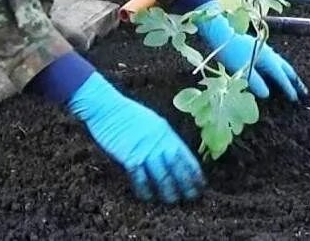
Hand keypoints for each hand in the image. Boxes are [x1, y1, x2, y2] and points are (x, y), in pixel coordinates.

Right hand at [67, 72, 204, 202]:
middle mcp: (159, 143)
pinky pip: (140, 178)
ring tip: (172, 201)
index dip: (195, 172)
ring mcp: (145, 150)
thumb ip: (163, 137)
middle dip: (186, 184)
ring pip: (162, 176)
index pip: (186, 156)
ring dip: (168, 191)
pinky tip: (147, 197)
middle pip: (177, 168)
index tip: (201, 184)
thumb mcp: (153, 122)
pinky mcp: (129, 157)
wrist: (108, 108)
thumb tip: (172, 152)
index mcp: (166, 133)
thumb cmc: (128, 114)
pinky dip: (145, 190)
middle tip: (192, 197)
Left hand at [194, 0, 308, 101]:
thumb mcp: (243, 70)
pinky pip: (275, 60)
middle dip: (295, 81)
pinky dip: (280, 68)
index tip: (295, 98)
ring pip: (282, 63)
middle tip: (304, 91)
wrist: (223, 33)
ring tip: (294, 81)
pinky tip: (276, 69)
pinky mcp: (259, 48)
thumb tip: (267, 94)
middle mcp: (270, 55)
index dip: (288, 88)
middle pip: (286, 69)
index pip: (281, 77)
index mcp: (268, 60)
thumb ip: (256, 83)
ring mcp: (265, 50)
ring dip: (288, 73)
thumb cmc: (231, 53)